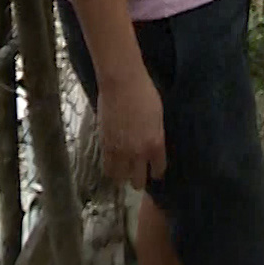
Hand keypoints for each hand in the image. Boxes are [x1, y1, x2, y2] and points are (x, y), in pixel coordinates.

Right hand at [98, 63, 165, 189]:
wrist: (122, 84)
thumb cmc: (145, 93)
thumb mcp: (159, 116)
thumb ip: (156, 135)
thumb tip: (154, 146)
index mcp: (156, 143)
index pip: (158, 169)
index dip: (157, 173)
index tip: (156, 173)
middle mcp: (138, 152)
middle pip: (138, 180)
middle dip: (140, 180)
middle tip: (139, 176)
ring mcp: (119, 150)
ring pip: (119, 178)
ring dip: (123, 176)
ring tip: (124, 173)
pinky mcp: (104, 145)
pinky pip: (106, 167)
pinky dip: (110, 168)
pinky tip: (114, 165)